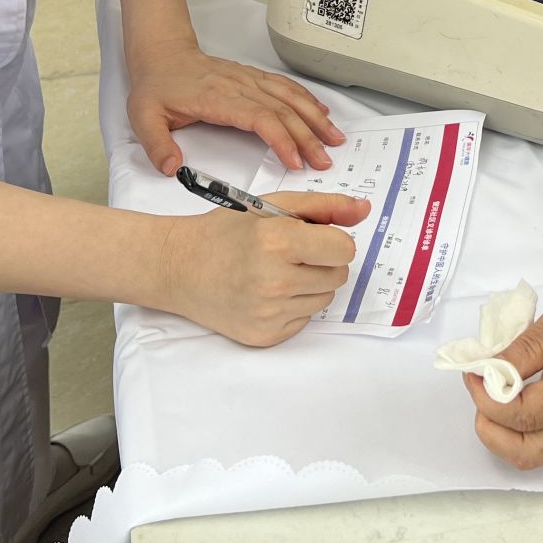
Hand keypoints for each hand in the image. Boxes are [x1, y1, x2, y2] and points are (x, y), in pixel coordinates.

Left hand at [127, 39, 345, 172]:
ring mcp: (249, 79)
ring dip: (315, 117)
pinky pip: (285, 86)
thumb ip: (157, 145)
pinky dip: (307, 98)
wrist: (161, 53)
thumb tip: (172, 168)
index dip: (281, 139)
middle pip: (282, 111)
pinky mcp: (252, 77)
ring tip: (335, 138)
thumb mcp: (143, 117)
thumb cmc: (156, 86)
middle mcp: (239, 86)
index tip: (295, 162)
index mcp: (218, 98)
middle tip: (323, 161)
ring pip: (290, 97)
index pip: (259, 118)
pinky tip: (321, 111)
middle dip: (307, 137)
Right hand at [158, 192, 371, 346]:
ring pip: (324, 298)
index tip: (312, 236)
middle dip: (322, 262)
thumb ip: (323, 206)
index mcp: (277, 242)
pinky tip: (265, 293)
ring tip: (275, 272)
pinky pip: (304, 319)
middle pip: (339, 275)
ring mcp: (269, 313)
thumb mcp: (272, 206)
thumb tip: (365, 210)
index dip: (332, 240)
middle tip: (290, 254)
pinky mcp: (265, 336)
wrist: (178, 267)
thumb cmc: (225, 231)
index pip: (344, 249)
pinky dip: (293, 306)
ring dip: (309, 284)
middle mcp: (274, 281)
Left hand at [464, 284, 542, 469]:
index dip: (488, 399)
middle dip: (490, 426)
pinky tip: (508, 398)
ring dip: (499, 433)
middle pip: (525, 451)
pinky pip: (538, 444)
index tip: (474, 372)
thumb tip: (488, 372)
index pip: (526, 416)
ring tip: (490, 393)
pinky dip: (513, 429)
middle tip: (478, 388)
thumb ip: (523, 349)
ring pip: (529, 455)